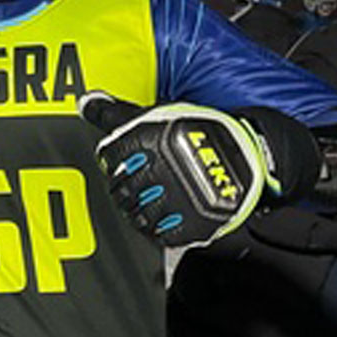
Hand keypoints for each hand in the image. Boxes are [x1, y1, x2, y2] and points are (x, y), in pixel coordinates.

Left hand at [80, 93, 277, 247]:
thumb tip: (86, 103)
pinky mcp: (189, 223)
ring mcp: (171, 199)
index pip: (108, 160)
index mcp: (143, 142)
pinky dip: (159, 227)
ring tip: (152, 198)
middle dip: (125, 186)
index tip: (124, 162)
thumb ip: (116, 113)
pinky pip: (161, 233)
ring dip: (140, 208)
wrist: (250, 153)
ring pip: (137, 213)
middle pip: (119, 189)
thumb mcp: (157, 114)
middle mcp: (154, 171)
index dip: (115, 162)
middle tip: (140, 182)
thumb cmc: (201, 131)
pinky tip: (164, 215)